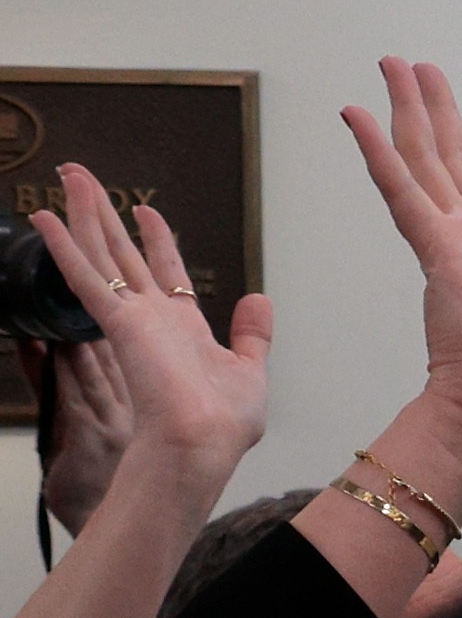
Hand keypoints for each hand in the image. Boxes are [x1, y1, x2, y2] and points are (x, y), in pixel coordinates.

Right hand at [26, 169, 270, 499]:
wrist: (203, 443)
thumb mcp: (250, 368)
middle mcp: (151, 317)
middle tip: (85, 178)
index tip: (146, 211)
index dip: (156, 239)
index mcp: (182, 327)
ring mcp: (131, 317)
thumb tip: (260, 298)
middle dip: (105, 214)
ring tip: (69, 174)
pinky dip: (65, 246)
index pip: (163, 271)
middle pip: (121, 253)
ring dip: (85, 213)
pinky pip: (85, 276)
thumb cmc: (224, 422)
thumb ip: (252, 333)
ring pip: (100, 252)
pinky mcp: (117, 322)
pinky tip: (47, 218)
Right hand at [343, 61, 461, 468]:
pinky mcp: (436, 251)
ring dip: (405, 113)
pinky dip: (379, 152)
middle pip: (452, 161)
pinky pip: (402, 192)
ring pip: (424, 161)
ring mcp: (454, 244)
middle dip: (434, 112)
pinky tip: (358, 115)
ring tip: (391, 65)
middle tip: (413, 67)